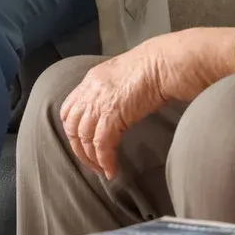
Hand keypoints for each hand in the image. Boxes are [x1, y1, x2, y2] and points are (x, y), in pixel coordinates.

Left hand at [60, 28, 234, 178]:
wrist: (165, 63)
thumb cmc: (154, 66)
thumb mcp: (125, 75)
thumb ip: (113, 90)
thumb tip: (117, 107)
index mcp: (91, 80)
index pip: (68, 109)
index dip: (72, 129)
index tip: (83, 142)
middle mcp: (90, 92)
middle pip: (72, 127)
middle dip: (79, 149)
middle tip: (92, 163)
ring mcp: (99, 103)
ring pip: (84, 139)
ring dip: (92, 159)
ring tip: (103, 171)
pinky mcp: (112, 116)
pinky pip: (101, 145)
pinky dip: (105, 160)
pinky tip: (112, 170)